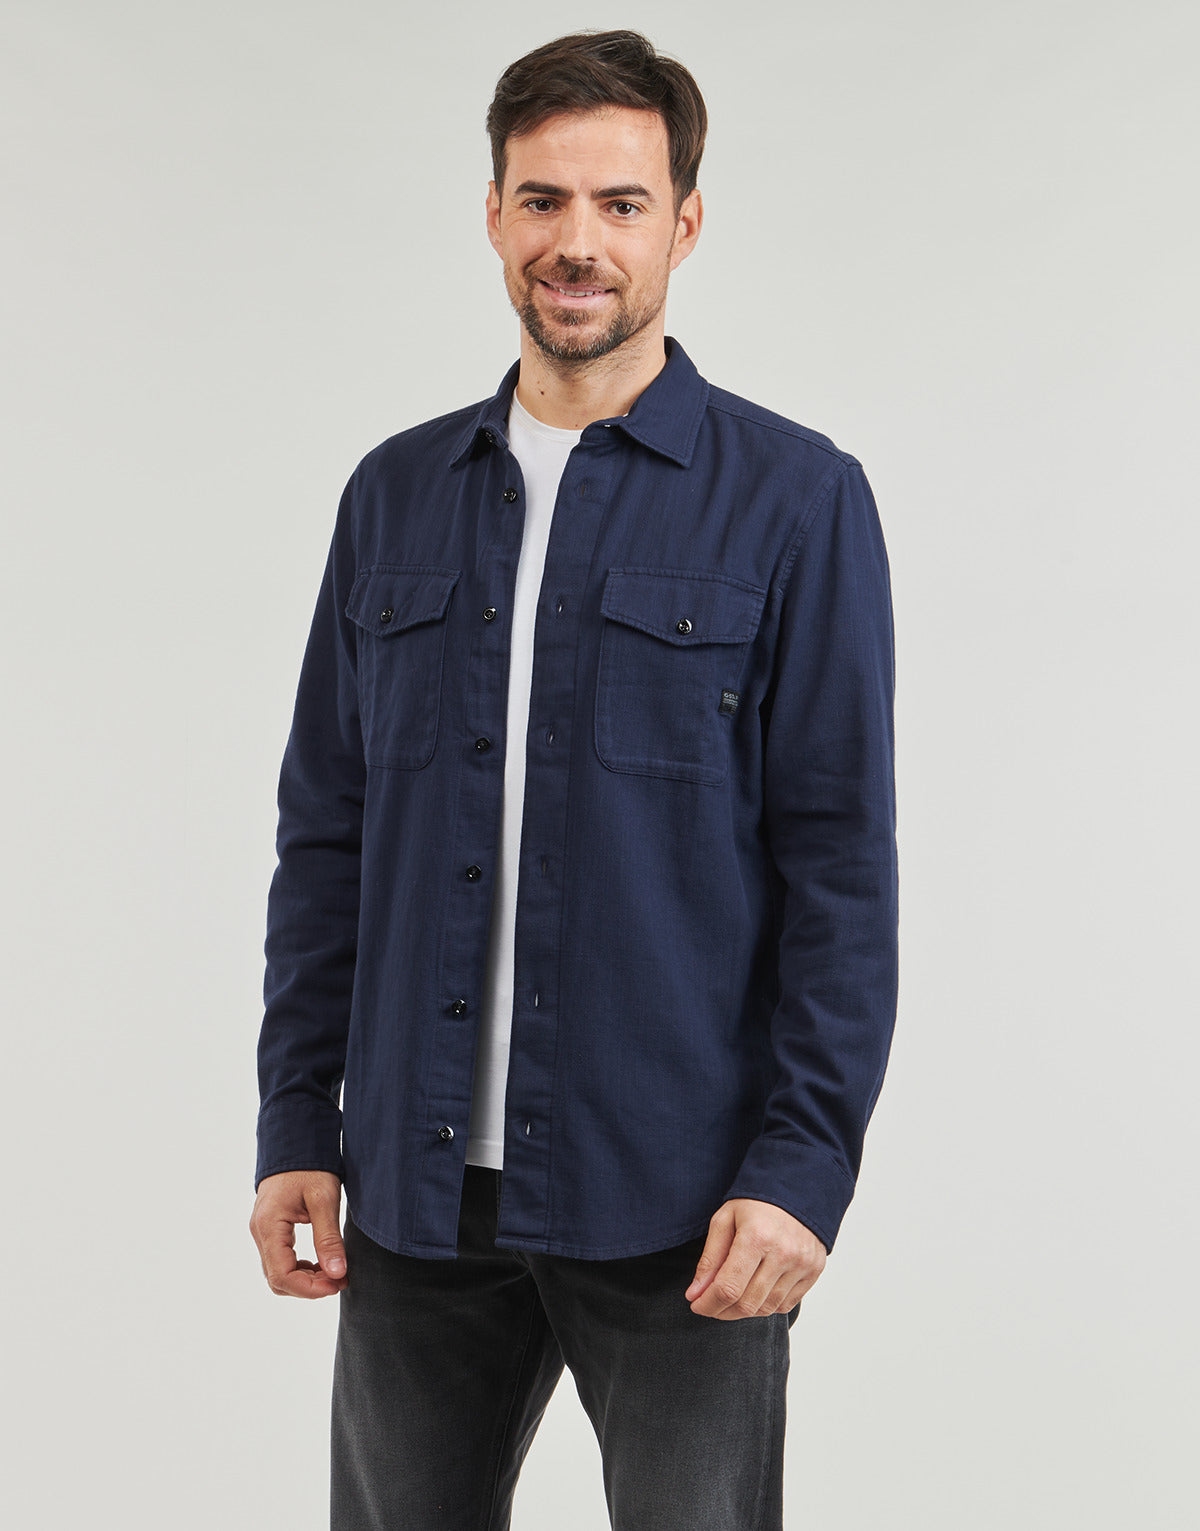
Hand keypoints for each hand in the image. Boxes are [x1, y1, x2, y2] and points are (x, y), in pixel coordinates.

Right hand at [249, 1170, 348, 1298]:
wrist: (296, 1141)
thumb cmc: (310, 1165)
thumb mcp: (324, 1199)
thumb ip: (328, 1238)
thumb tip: (337, 1273)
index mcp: (269, 1226)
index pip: (283, 1276)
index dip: (310, 1289)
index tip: (338, 1284)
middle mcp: (260, 1232)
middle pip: (278, 1280)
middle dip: (309, 1287)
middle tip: (341, 1280)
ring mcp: (262, 1231)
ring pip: (278, 1272)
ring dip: (305, 1279)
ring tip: (335, 1272)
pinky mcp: (270, 1228)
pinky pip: (280, 1260)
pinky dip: (300, 1268)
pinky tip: (322, 1262)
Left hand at [684, 1198, 825, 1319]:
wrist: (795, 1189)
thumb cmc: (755, 1204)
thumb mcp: (724, 1220)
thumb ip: (709, 1259)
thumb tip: (695, 1294)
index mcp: (757, 1237)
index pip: (728, 1288)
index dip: (708, 1304)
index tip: (696, 1305)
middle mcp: (784, 1253)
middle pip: (747, 1304)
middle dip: (722, 1312)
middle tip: (709, 1304)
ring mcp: (802, 1264)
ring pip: (766, 1308)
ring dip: (742, 1311)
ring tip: (731, 1297)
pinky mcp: (814, 1270)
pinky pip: (785, 1305)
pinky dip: (765, 1306)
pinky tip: (754, 1292)